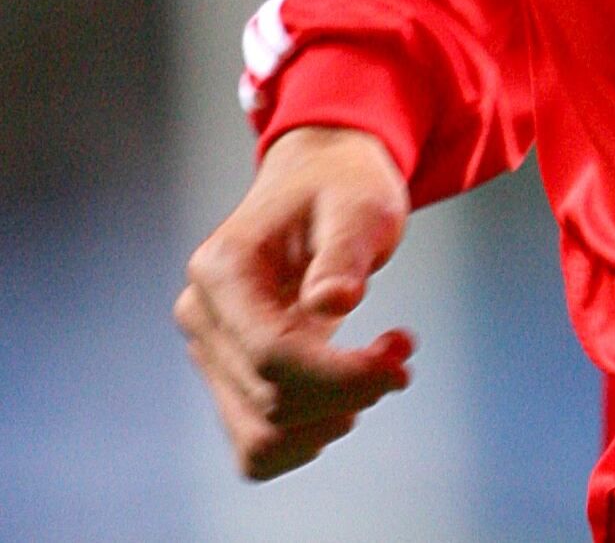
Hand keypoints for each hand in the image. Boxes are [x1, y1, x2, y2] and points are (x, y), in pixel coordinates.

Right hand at [175, 126, 413, 481]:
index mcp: (221, 267)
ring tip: (376, 370)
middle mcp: (200, 315)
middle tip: (401, 350)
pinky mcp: (228, 378)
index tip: (400, 355)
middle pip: (271, 400)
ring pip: (261, 439)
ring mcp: (209, 352)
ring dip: (330, 420)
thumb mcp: (359, 204)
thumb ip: (345, 251)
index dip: (341, 375)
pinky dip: (308, 435)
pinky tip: (346, 394)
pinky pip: (258, 446)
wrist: (320, 181)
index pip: (272, 355)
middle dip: (349, 390)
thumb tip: (332, 301)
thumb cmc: (342, 187)